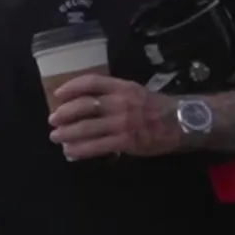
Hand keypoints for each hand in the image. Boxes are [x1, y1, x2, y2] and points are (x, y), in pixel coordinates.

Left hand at [48, 74, 180, 159]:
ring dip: (67, 133)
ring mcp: (123, 122)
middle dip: (64, 113)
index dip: (71, 87)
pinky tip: (70, 151)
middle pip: (84, 106)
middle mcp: (121, 102)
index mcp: (122, 87)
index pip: (91, 82)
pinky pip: (96, 146)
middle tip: (53, 120)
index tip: (58, 94)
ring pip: (87, 127)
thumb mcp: (135, 92)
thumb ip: (112, 94)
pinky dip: (80, 149)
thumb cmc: (155, 108)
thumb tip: (84, 102)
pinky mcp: (126, 141)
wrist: (181, 123)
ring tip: (55, 137)